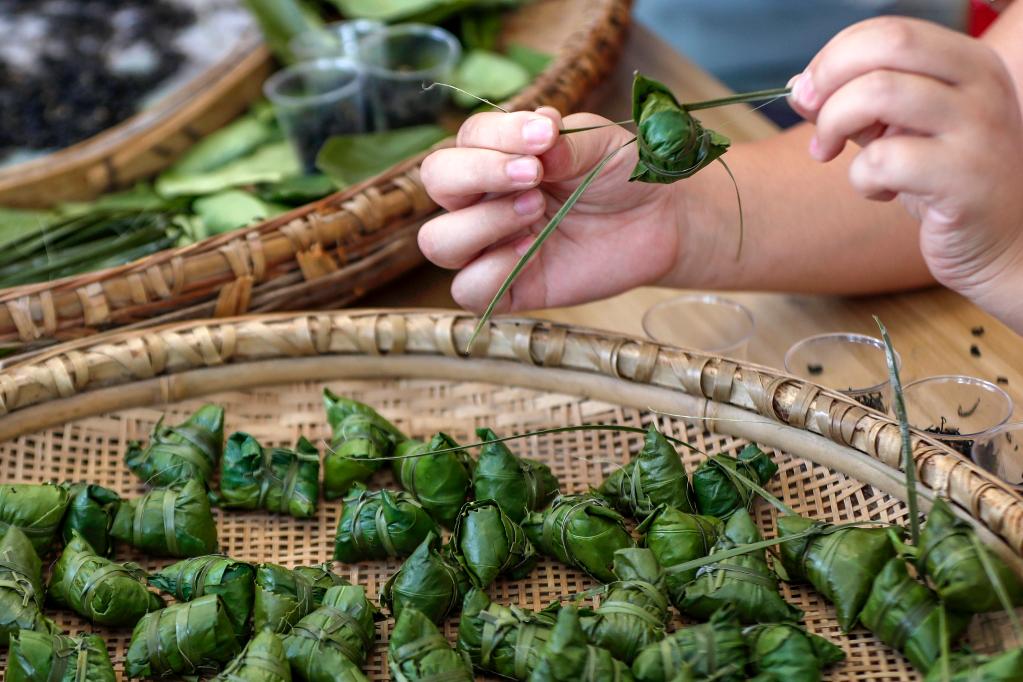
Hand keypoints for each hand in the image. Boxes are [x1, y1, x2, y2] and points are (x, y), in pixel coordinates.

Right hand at [418, 107, 680, 312]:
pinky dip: (490, 270)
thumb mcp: (603, 145)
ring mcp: (491, 245)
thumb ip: (567, 143)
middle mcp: (484, 198)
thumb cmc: (623, 175)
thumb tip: (539, 144)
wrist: (659, 220)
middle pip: (437, 180)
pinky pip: (467, 289)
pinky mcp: (509, 288)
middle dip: (477, 172)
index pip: (468, 137)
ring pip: (437, 240)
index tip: (546, 133)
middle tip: (533, 174)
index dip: (497, 134)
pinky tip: (529, 250)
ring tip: (536, 210)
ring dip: (482, 222)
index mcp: (499, 154)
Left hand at [790, 17, 1022, 327]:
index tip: (809, 92)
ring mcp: (979, 129)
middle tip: (812, 116)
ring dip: (834, 124)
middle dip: (829, 78)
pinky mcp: (966, 179)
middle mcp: (982, 85)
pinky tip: (879, 192)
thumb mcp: (899, 130)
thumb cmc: (943, 182)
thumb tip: (798, 87)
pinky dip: (861, 179)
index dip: (834, 56)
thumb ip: (855, 102)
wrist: (1003, 244)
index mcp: (968, 62)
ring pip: (878, 93)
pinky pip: (884, 160)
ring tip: (833, 153)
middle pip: (888, 45)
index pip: (889, 30)